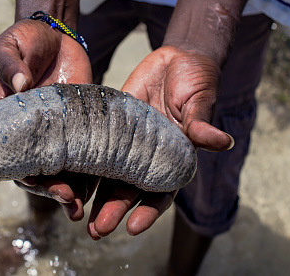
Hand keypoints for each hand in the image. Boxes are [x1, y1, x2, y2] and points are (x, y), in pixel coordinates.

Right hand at [0, 18, 96, 217]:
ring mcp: (59, 132)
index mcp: (10, 121)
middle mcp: (34, 133)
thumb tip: (20, 85)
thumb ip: (9, 63)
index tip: (34, 181)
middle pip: (39, 171)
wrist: (55, 35)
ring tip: (82, 209)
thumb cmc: (24, 41)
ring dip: (72, 190)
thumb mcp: (7, 46)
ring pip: (64, 170)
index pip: (12, 154)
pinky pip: (87, 153)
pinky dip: (92, 172)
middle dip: (52, 188)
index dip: (22, 172)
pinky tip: (102, 188)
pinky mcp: (82, 126)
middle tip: (68, 200)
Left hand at [85, 46, 233, 238]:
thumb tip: (223, 142)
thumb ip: (201, 123)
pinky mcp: (111, 124)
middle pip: (129, 189)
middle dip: (113, 210)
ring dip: (94, 195)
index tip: (132, 228)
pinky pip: (94, 144)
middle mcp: (147, 155)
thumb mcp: (199, 101)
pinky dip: (82, 160)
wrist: (176, 58)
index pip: (160, 191)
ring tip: (75, 212)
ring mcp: (127, 142)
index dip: (147, 211)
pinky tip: (67, 174)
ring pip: (108, 173)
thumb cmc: (195, 81)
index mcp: (172, 157)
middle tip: (96, 231)